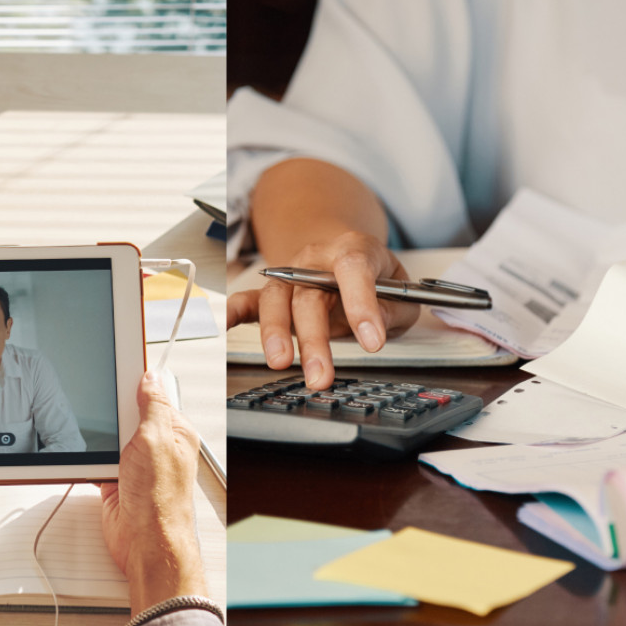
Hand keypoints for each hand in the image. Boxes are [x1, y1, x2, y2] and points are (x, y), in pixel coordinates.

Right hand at [99, 372, 206, 616]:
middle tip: (101, 408)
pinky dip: (88, 459)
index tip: (115, 369)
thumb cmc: (161, 499)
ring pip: (110, 438)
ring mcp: (136, 465)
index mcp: (175, 432)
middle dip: (113, 413)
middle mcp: (157, 447)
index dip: (134, 384)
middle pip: (128, 415)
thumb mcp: (157, 439)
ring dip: (99, 439)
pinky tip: (83, 457)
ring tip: (94, 436)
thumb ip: (153, 407)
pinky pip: (97, 461)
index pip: (155, 396)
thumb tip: (149, 378)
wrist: (146, 543)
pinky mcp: (117, 481)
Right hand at [226, 231, 420, 390]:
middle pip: (310, 294)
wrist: (347, 257)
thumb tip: (374, 327)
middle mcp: (316, 260)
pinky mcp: (274, 293)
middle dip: (315, 338)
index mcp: (354, 249)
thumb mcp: (401, 291)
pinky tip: (224, 325)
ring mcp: (291, 276)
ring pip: (278, 300)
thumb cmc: (376, 278)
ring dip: (276, 333)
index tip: (372, 341)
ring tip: (281, 363)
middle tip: (321, 375)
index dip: (362, 304)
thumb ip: (393, 308)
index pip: (355, 269)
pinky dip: (233, 312)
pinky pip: (248, 300)